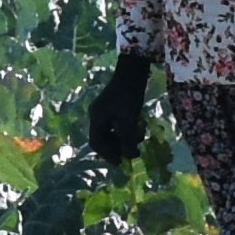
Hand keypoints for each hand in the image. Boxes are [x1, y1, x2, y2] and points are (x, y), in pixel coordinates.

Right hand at [83, 49, 152, 165]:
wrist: (132, 72)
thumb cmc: (128, 95)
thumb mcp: (129, 120)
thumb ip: (128, 139)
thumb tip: (129, 156)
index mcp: (96, 118)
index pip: (96, 143)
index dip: (107, 154)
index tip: (121, 162)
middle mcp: (97, 115)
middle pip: (103, 138)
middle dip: (117, 147)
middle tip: (132, 152)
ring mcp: (104, 110)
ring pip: (111, 132)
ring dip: (124, 139)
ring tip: (139, 139)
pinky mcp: (113, 106)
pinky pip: (116, 124)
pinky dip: (126, 130)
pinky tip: (137, 129)